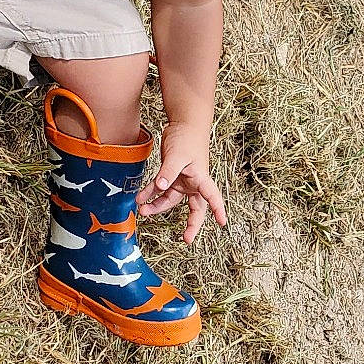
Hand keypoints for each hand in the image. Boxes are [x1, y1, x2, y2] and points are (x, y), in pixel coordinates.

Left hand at [139, 123, 227, 243]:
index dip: (218, 210)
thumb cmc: (187, 137)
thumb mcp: (177, 155)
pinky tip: (140, 198)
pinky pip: (160, 189)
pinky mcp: (171, 176)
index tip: (222, 223)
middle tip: (186, 239)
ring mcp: (182, 181)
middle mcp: (193, 183)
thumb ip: (168, 172)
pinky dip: (150, 194)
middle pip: (195, 208)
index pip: (212, 197)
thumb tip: (160, 186)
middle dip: (191, 224)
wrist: (182, 124)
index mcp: (201, 178)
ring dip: (157, 207)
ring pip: (171, 200)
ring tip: (143, 211)